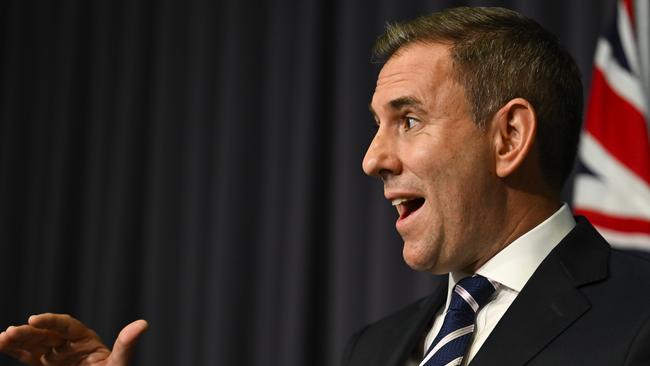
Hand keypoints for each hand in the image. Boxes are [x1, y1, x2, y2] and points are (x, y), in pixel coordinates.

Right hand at [0, 313, 147, 365]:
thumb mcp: (119, 364)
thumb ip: (126, 345)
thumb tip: (142, 324)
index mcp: (86, 339)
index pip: (66, 326)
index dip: (50, 321)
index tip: (34, 319)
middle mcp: (69, 345)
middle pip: (46, 335)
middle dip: (29, 333)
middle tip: (11, 332)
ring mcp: (55, 357)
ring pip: (34, 345)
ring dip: (18, 341)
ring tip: (2, 338)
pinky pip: (28, 357)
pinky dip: (15, 352)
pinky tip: (2, 345)